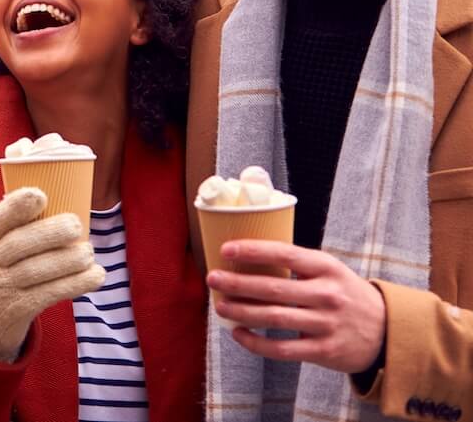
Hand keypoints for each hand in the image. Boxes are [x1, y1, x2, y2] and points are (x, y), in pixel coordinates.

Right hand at [0, 187, 104, 361]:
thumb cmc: (3, 271)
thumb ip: (22, 227)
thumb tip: (70, 198)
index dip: (17, 206)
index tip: (40, 196)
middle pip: (18, 244)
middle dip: (50, 232)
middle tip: (76, 225)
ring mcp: (3, 287)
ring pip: (35, 271)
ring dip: (67, 260)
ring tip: (88, 253)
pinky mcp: (18, 309)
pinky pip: (48, 294)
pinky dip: (75, 284)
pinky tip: (95, 275)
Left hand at [207, 240, 386, 373]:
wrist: (388, 331)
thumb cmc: (346, 294)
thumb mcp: (330, 270)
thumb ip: (297, 264)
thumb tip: (247, 258)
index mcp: (326, 267)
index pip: (285, 254)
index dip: (253, 250)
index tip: (226, 249)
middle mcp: (327, 294)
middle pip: (273, 288)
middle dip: (237, 284)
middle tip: (212, 279)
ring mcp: (326, 324)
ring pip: (273, 318)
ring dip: (241, 312)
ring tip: (219, 307)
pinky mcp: (324, 351)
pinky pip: (282, 349)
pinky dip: (256, 343)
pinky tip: (239, 334)